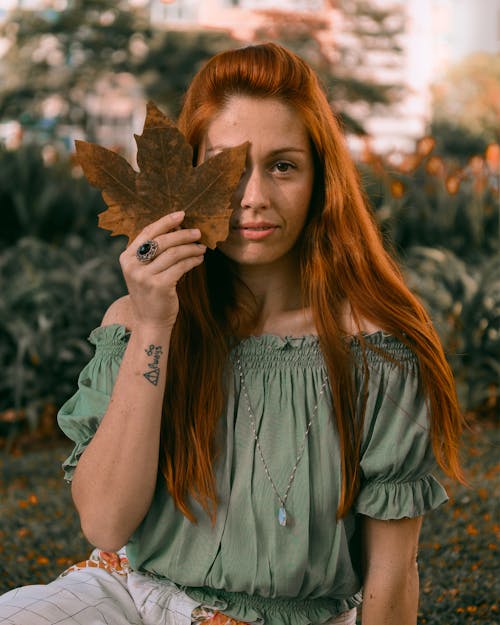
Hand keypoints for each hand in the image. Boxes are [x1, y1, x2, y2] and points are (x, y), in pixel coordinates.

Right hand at [120, 211, 205, 329]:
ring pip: (173, 253)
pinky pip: (181, 267)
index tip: (182, 214)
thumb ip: (154, 252)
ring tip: (202, 248)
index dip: (165, 221)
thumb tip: (177, 228)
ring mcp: (144, 276)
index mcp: (126, 257)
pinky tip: (199, 260)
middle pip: (162, 241)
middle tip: (198, 232)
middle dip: (182, 234)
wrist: (150, 322)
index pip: (147, 232)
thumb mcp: (145, 271)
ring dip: (191, 248)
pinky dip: (192, 261)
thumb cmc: (151, 293)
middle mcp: (132, 266)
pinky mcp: (159, 286)